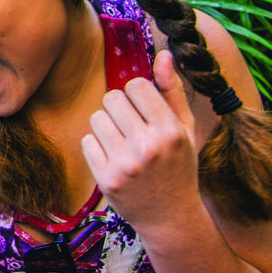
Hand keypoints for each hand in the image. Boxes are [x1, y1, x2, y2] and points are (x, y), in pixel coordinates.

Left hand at [80, 50, 200, 229]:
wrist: (171, 218)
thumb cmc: (179, 167)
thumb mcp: (185, 130)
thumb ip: (173, 91)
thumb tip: (165, 54)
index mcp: (171, 130)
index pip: (136, 85)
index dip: (137, 95)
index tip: (144, 111)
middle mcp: (148, 146)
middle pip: (112, 97)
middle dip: (120, 109)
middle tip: (132, 128)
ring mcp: (125, 164)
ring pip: (96, 117)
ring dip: (106, 126)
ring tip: (124, 144)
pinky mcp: (106, 179)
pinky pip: (87, 141)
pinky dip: (97, 147)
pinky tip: (115, 160)